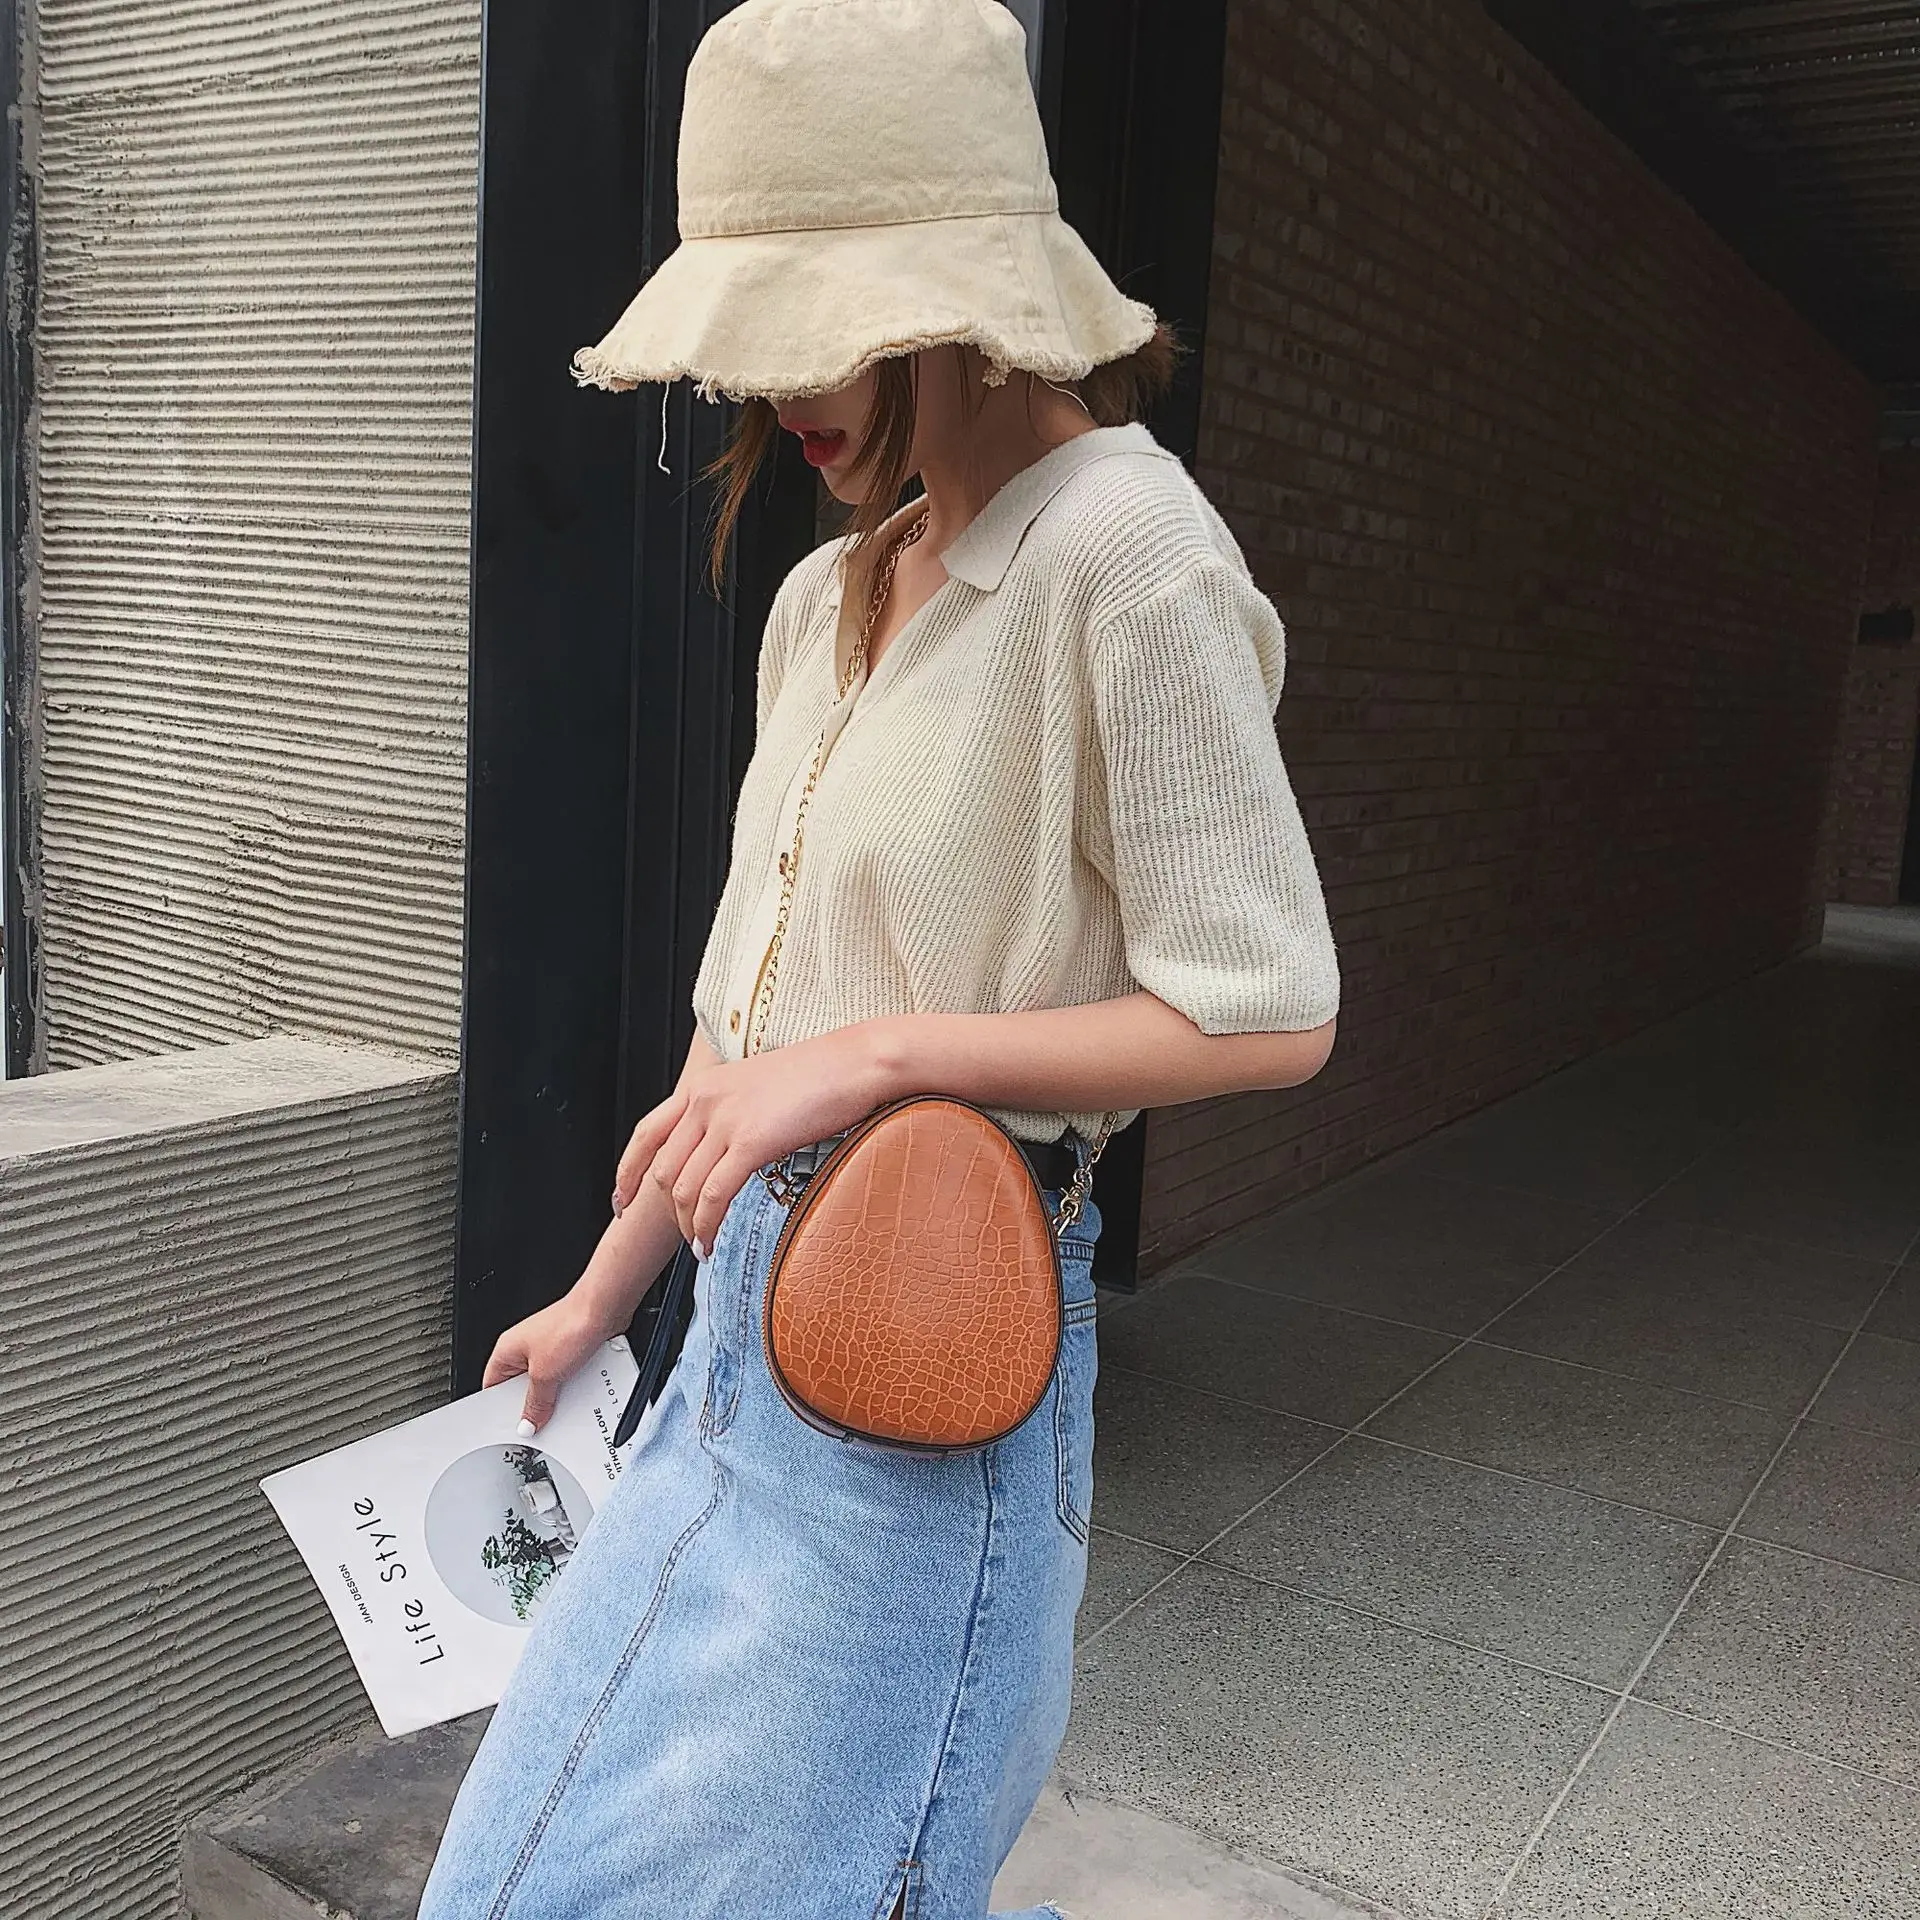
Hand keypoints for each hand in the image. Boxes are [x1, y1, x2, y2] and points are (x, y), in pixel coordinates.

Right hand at [483, 1293, 615, 1433]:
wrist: (604, 1307)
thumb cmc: (569, 1325)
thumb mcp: (546, 1375)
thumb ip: (536, 1402)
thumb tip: (528, 1422)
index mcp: (506, 1351)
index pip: (493, 1387)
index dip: (500, 1410)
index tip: (511, 1427)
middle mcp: (525, 1347)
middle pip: (521, 1387)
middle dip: (532, 1403)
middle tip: (540, 1419)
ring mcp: (548, 1347)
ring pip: (546, 1382)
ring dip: (556, 1393)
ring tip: (564, 1401)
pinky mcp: (570, 1348)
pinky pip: (565, 1374)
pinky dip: (571, 1383)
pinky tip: (580, 1389)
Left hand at [613, 1024, 896, 1252]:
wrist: (856, 1063)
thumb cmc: (821, 1077)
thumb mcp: (758, 1088)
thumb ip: (731, 1113)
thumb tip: (724, 1151)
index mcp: (703, 1087)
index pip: (647, 1133)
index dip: (628, 1172)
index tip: (622, 1200)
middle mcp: (704, 1100)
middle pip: (662, 1168)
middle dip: (665, 1210)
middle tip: (680, 1235)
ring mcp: (725, 1120)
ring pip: (683, 1188)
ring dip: (687, 1226)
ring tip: (701, 1246)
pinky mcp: (750, 1141)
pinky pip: (713, 1196)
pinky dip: (706, 1226)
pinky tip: (711, 1243)